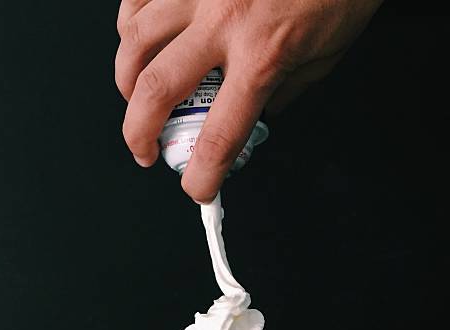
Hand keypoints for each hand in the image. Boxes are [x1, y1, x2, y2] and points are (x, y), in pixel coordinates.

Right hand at [115, 0, 382, 202]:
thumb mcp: (322, 58)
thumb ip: (283, 93)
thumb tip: (256, 115)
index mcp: (263, 55)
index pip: (220, 136)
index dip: (203, 174)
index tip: (198, 188)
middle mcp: (223, 20)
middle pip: (156, 91)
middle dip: (138, 134)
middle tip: (145, 150)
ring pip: (135, 42)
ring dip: (127, 83)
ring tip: (136, 98)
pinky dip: (130, 29)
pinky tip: (139, 43)